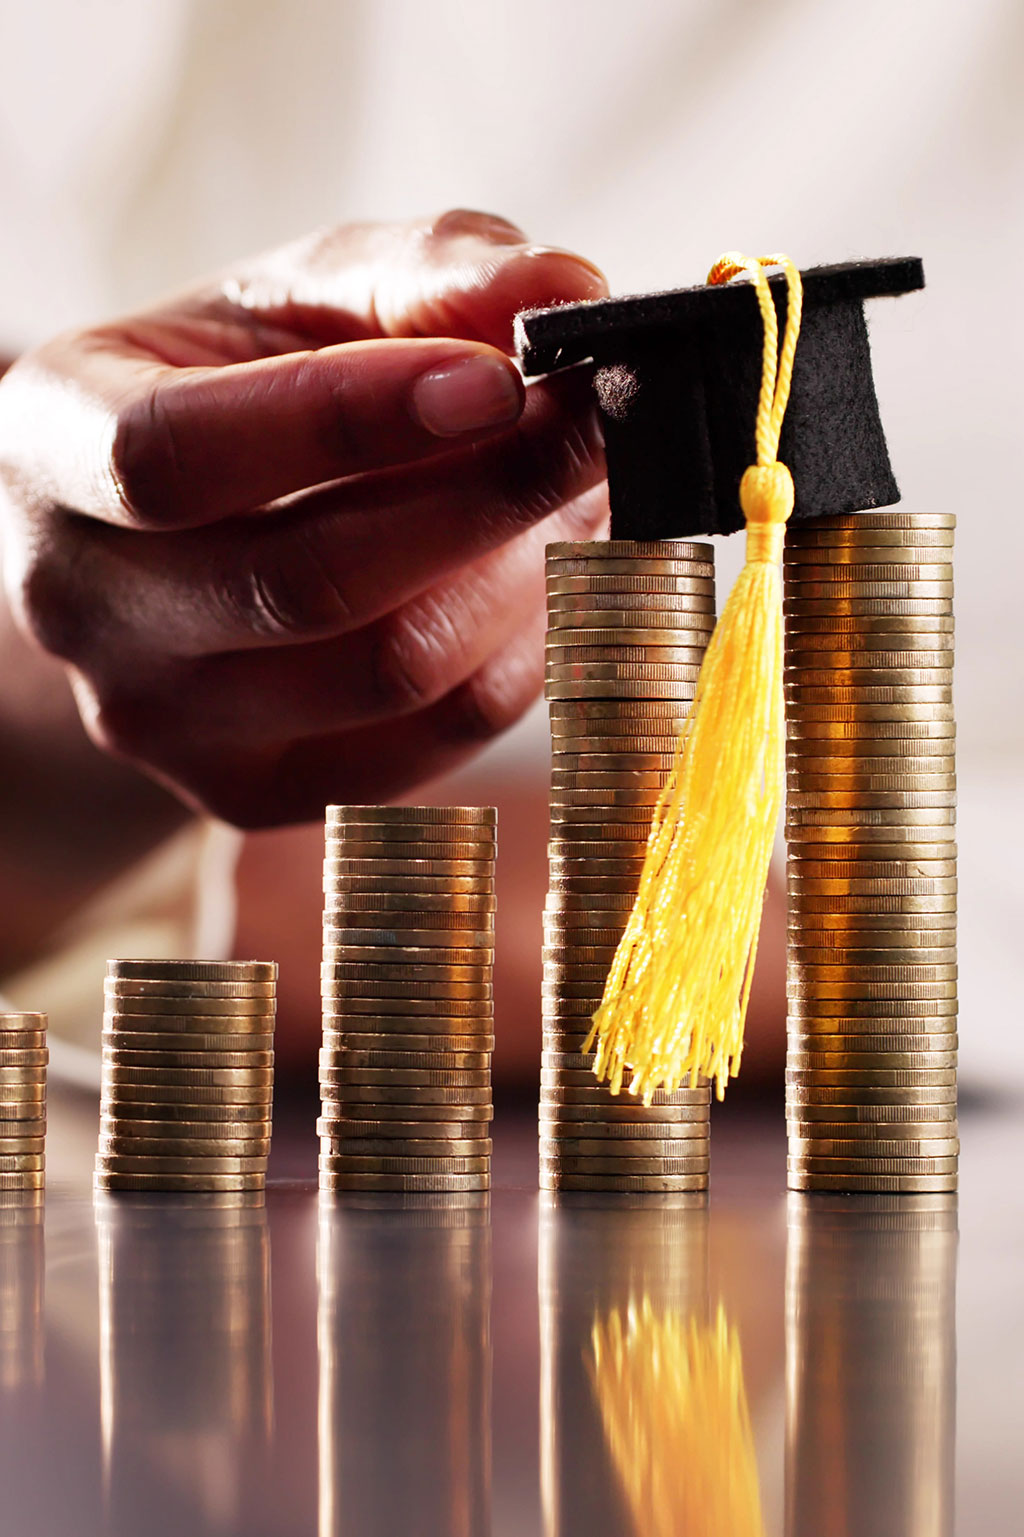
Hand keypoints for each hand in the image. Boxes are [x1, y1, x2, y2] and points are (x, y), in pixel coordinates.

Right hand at [0, 210, 607, 825]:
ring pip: (391, 672)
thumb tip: (567, 286)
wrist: (164, 541)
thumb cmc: (237, 393)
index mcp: (54, 449)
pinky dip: (520, 654)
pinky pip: (431, 740)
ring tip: (564, 494)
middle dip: (486, 495)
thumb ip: (423, 276)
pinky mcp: (253, 793)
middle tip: (597, 423)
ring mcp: (164, 725)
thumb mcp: (300, 300)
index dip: (351, 421)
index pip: (181, 458)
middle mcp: (85, 609)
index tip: (501, 378)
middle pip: (310, 585)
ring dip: (519, 575)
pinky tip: (537, 579)